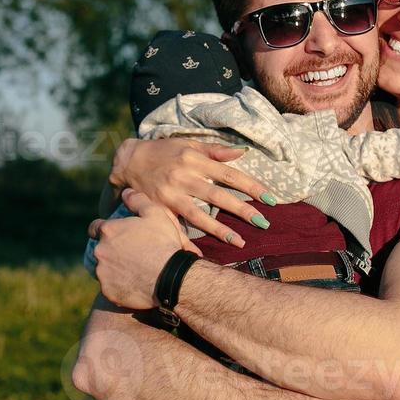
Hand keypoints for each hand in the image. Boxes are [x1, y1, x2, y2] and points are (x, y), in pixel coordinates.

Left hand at [91, 201, 192, 309]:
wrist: (170, 277)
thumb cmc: (163, 243)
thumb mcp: (155, 214)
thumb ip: (138, 200)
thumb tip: (126, 192)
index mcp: (108, 231)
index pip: (94, 227)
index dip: (103, 230)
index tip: (114, 236)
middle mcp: (100, 251)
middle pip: (100, 250)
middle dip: (111, 251)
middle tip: (130, 256)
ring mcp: (102, 273)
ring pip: (104, 270)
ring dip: (114, 270)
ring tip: (134, 271)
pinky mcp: (108, 292)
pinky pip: (111, 288)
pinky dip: (119, 287)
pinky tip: (134, 285)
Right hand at [109, 138, 271, 245]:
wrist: (128, 160)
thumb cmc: (164, 151)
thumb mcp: (189, 144)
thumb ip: (215, 150)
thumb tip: (242, 152)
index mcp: (195, 160)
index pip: (230, 175)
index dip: (251, 187)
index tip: (270, 199)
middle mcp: (184, 178)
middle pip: (218, 196)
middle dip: (242, 210)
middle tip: (264, 222)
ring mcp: (170, 195)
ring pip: (198, 215)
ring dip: (219, 230)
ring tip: (239, 242)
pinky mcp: (158, 209)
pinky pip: (173, 227)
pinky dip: (185, 242)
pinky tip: (199, 255)